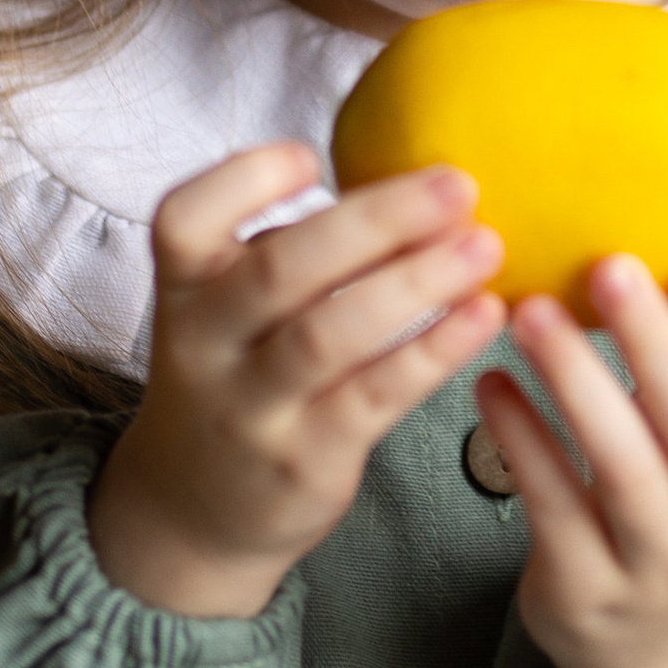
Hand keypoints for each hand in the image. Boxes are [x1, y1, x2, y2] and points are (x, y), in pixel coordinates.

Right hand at [88, 143, 506, 616]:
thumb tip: (413, 185)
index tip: (313, 155)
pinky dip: (433, 350)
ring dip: (417, 283)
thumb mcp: (226, 306)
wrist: (193, 512)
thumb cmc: (237, 373)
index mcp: (183, 285)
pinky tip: (482, 316)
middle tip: (456, 185)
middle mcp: (204, 343)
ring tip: (484, 246)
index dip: (246, 180)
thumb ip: (290, 249)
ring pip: (331, 334)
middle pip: (280, 269)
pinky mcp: (304, 461)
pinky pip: (375, 395)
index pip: (184, 218)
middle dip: (376, 220)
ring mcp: (251, 408)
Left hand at [475, 255, 667, 667]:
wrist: (659, 654)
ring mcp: (655, 569)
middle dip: (657, 348)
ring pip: (623, 471)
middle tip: (610, 267)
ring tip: (529, 311)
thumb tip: (665, 236)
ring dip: (576, 382)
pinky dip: (519, 440)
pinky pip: (550, 506)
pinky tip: (490, 381)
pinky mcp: (584, 592)